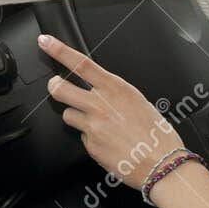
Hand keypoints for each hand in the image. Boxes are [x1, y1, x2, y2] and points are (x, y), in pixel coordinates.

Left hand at [39, 32, 186, 189]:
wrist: (162, 165)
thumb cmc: (157, 135)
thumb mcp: (139, 101)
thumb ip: (115, 94)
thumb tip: (100, 91)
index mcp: (116, 89)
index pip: (81, 63)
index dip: (59, 50)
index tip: (46, 42)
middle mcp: (101, 105)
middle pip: (59, 88)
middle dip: (54, 86)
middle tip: (56, 86)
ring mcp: (93, 126)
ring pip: (67, 114)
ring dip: (76, 116)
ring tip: (97, 124)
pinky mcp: (90, 146)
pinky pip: (82, 137)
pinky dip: (91, 139)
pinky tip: (107, 142)